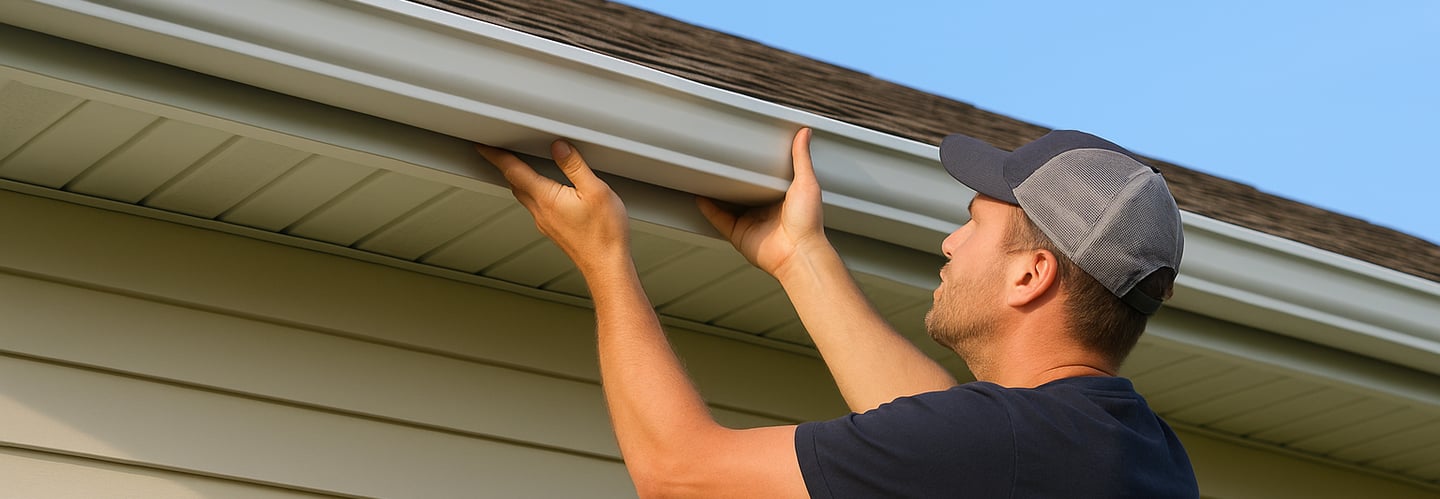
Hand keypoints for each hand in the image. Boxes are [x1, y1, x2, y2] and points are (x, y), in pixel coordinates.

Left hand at [476, 140, 629, 273]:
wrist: (607, 266)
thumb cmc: (604, 233)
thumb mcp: (596, 190)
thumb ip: (574, 166)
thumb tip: (559, 147)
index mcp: (546, 198)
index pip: (513, 171)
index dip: (496, 155)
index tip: (484, 146)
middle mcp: (540, 212)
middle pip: (515, 184)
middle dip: (505, 166)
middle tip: (497, 152)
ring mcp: (545, 223)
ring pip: (524, 196)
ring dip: (518, 180)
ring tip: (518, 167)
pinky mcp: (554, 231)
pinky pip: (536, 207)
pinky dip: (533, 192)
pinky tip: (545, 191)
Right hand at [697, 128, 824, 278]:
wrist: (798, 252)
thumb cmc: (808, 223)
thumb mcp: (807, 182)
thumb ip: (801, 158)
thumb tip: (805, 133)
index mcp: (782, 196)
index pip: (764, 177)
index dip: (754, 165)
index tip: (744, 150)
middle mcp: (765, 210)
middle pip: (743, 190)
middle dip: (732, 177)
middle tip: (720, 159)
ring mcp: (750, 222)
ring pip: (728, 203)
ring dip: (716, 191)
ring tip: (705, 174)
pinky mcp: (738, 233)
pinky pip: (719, 219)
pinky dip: (708, 209)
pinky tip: (700, 196)